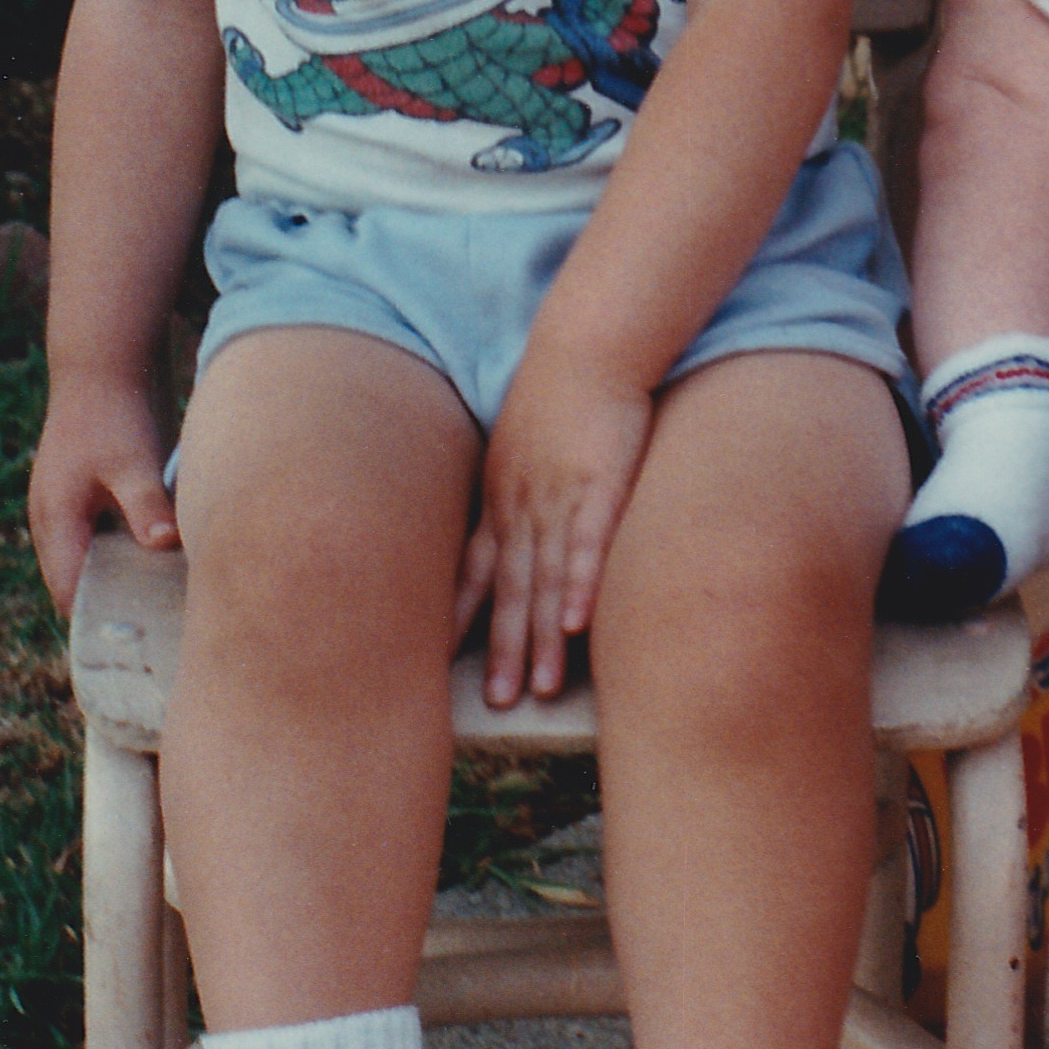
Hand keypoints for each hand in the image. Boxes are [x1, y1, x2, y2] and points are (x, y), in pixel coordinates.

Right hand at [27, 386, 178, 617]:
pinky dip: (125, 559)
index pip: (71, 595)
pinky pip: (102, 545)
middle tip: (157, 637)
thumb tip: (164, 546)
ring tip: (162, 612)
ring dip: (119, 584)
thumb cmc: (115, 413)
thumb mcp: (133, 461)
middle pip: (77, 587)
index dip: (99, 624)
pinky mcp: (90, 499)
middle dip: (111, 611)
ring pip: (90, 566)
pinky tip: (162, 568)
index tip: (137, 649)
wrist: (104, 364)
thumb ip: (146, 505)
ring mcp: (70, 512)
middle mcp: (55, 524)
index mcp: (56, 522)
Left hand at [455, 362, 656, 704]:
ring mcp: (558, 497)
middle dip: (502, 647)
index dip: (464, 615)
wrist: (585, 345)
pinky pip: (587, 546)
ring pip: (545, 580)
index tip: (449, 658)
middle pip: (508, 588)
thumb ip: (515, 479)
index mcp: (501, 494)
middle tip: (497, 703)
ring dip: (541, 637)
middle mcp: (521, 503)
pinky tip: (578, 627)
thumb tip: (512, 510)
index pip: (475, 566)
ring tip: (538, 688)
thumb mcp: (522, 438)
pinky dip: (581, 588)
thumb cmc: (559, 389)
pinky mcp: (598, 486)